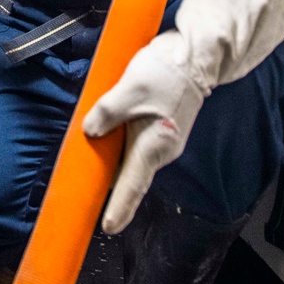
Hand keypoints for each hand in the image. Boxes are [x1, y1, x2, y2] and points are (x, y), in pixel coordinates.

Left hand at [83, 33, 205, 234]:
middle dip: (111, 192)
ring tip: (89, 175)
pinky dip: (120, 150)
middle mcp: (161, 150)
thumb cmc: (168, 71)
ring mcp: (162, 141)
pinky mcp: (160, 129)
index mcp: (155, 146)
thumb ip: (107, 111)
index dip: (120, 208)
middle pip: (130, 177)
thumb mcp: (130, 88)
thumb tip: (90, 131)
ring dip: (113, 166)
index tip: (108, 228)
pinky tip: (104, 143)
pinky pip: (135, 146)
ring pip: (131, 160)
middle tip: (87, 203)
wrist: (197, 55)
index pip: (133, 185)